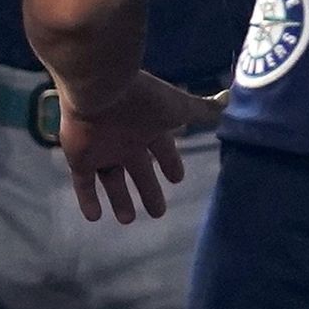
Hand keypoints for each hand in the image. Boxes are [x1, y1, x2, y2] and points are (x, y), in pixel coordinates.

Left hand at [59, 72, 222, 224]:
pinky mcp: (80, 158)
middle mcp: (126, 139)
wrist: (99, 89)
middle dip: (149, 189)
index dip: (170, 163)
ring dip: (119, 199)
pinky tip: (95, 217)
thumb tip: (228, 102)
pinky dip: (88, 200)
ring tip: (127, 220)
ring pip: (112, 179)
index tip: (177, 179)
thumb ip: (201, 109)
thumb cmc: (142, 99)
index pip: (163, 149)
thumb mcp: (178, 106)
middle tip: (158, 213)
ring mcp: (102, 149)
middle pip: (140, 170)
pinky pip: (84, 183)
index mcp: (149, 126)